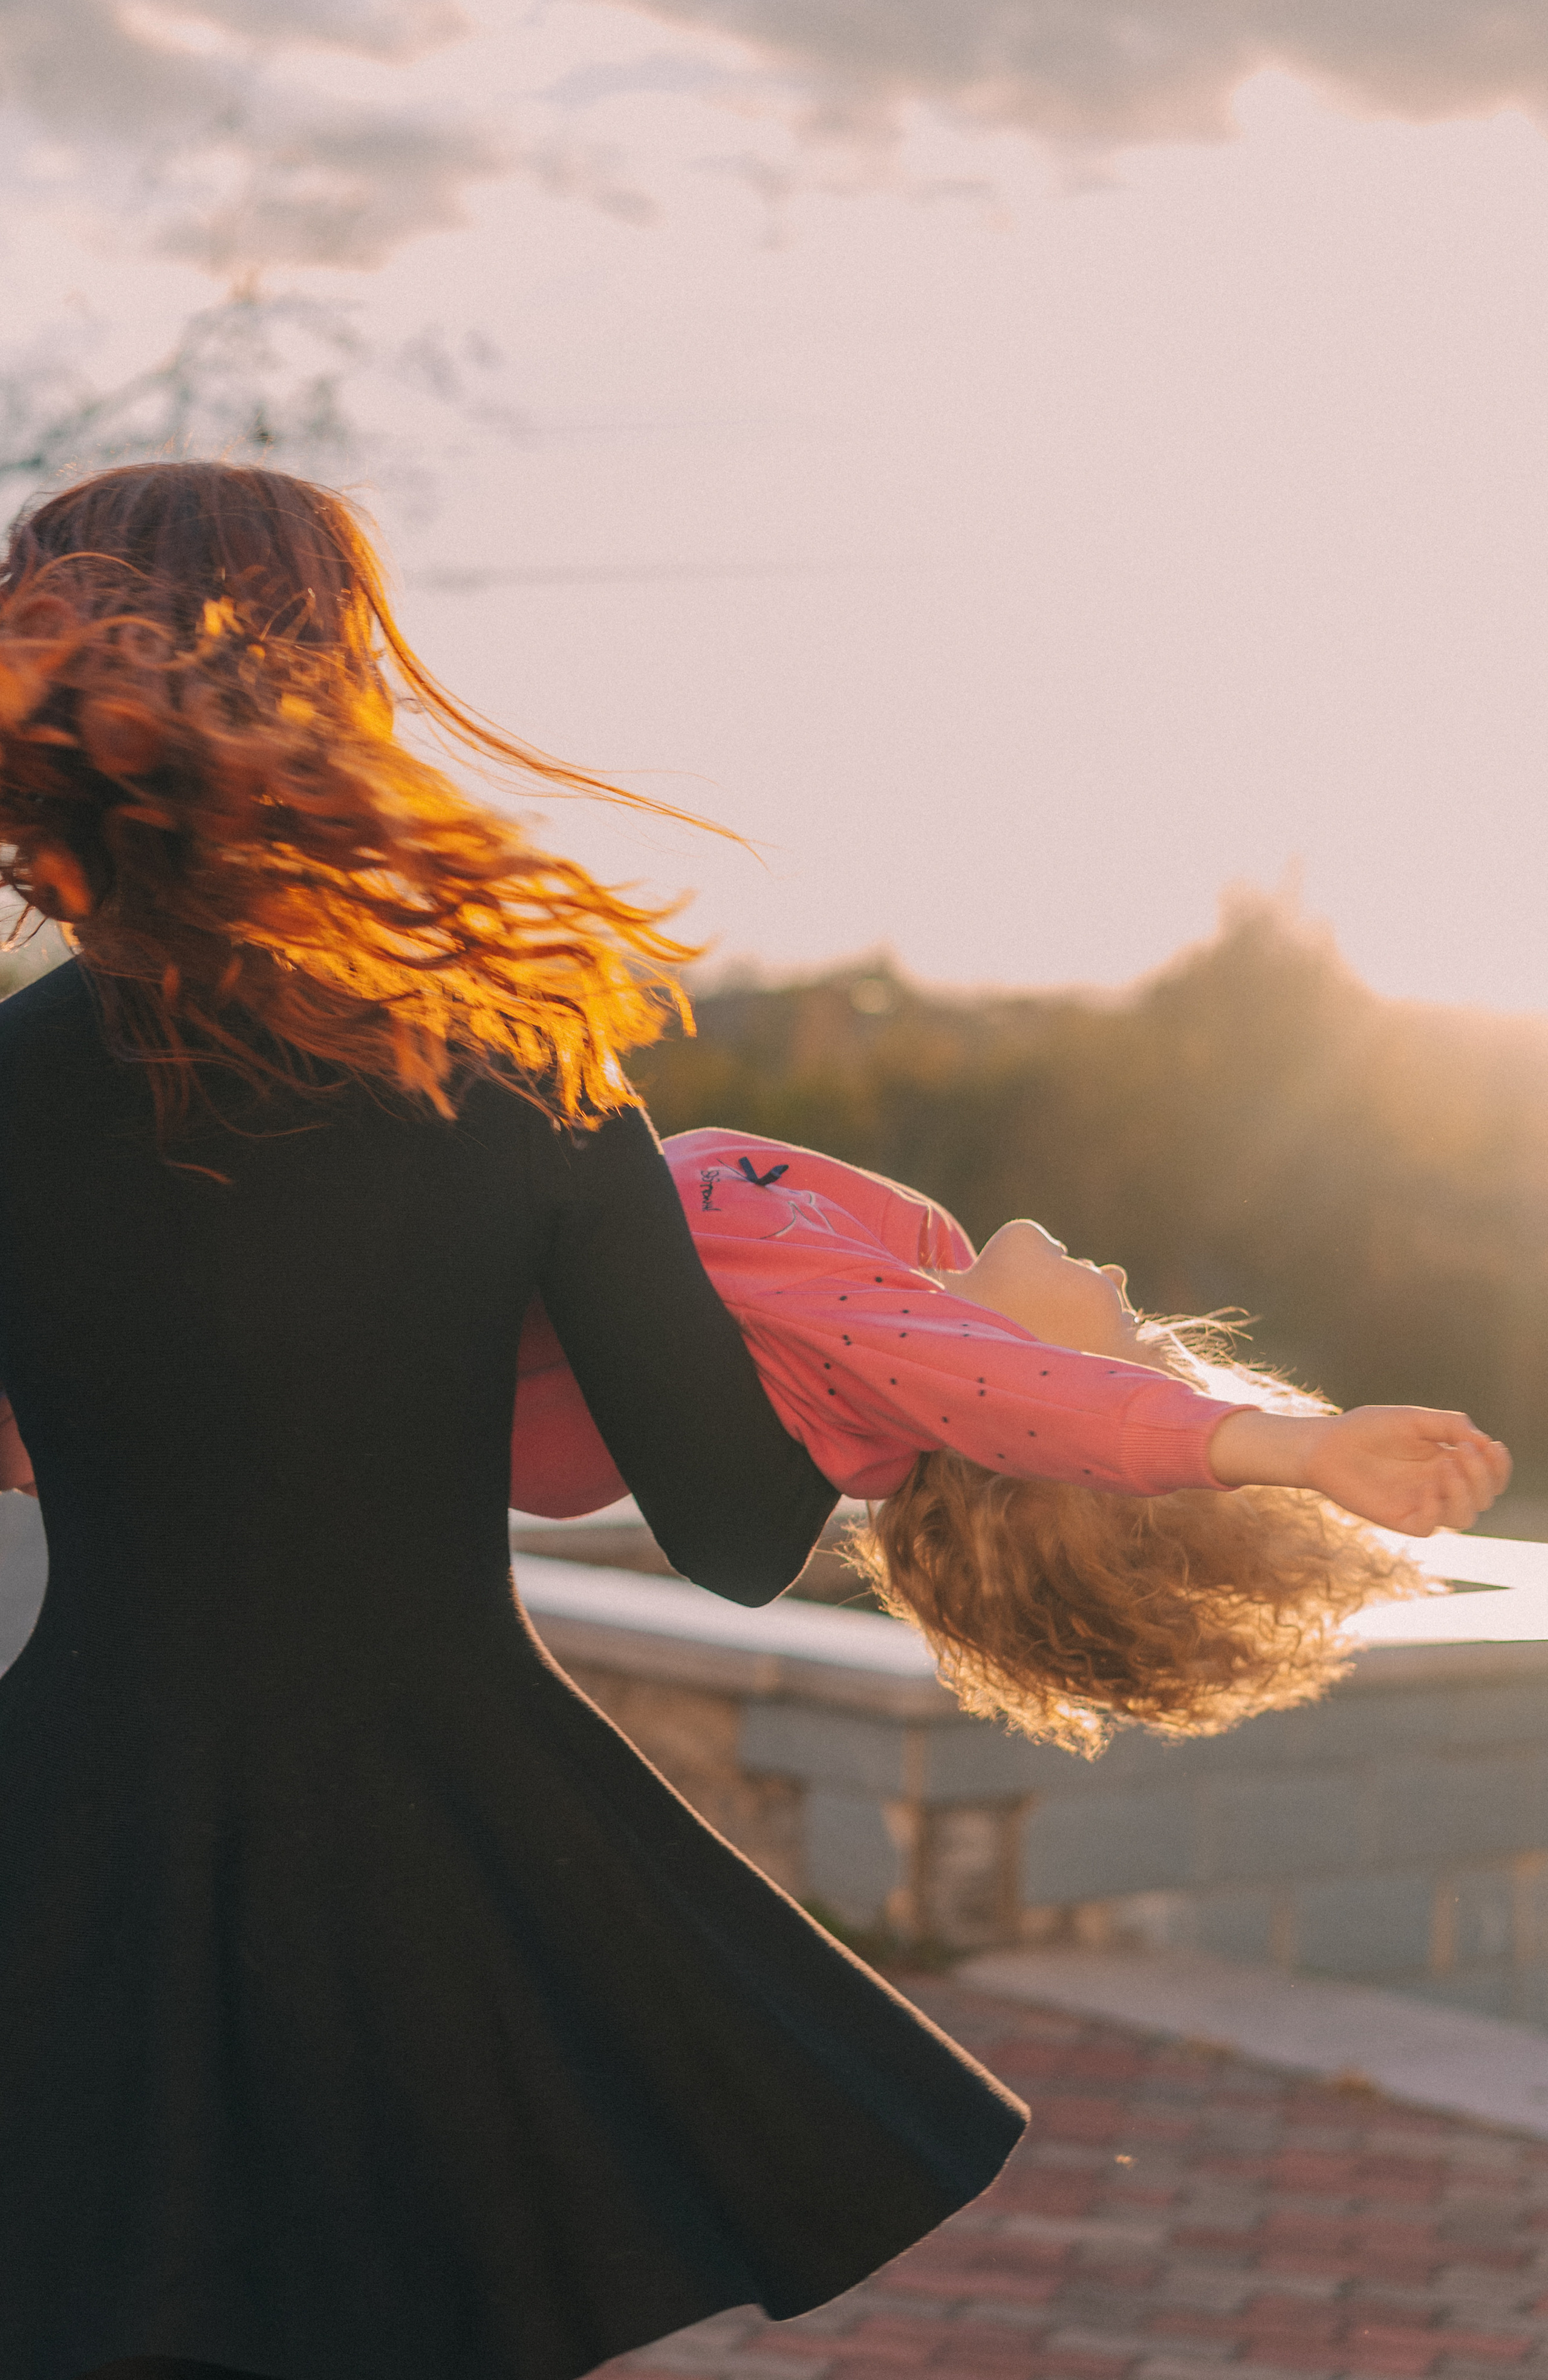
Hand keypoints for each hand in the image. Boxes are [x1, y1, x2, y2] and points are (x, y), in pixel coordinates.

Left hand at [1207, 1404, 1510, 1534]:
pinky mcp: (1400, 1518)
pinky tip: (1428, 1487)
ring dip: (1465, 1492)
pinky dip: (1437, 1508)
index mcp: (1447, 1461)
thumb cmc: (1367, 1428)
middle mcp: (1440, 1486)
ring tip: (1447, 1465)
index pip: (1489, 1474)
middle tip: (1462, 1451)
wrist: (1326, 1444)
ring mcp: (1421, 1504)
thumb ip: (1448, 1425)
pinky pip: (1430, 1526)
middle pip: (1483, 1496)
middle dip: (1483, 1475)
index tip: (1492, 1446)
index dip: (1499, 1465)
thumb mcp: (1412, 1419)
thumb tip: (1481, 1440)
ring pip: (1465, 1516)